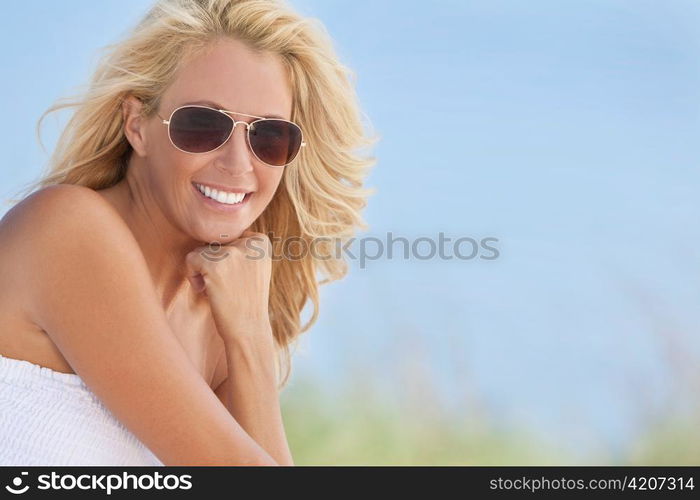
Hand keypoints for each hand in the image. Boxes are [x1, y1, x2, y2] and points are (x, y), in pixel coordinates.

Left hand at [185, 230, 273, 344]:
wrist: (248, 329)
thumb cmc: (246, 300)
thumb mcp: (254, 266)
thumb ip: (242, 247)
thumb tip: (211, 227)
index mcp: (261, 241)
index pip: (229, 235)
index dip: (226, 258)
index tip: (236, 277)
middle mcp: (250, 243)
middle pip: (214, 241)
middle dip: (214, 263)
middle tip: (227, 285)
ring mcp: (233, 253)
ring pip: (201, 249)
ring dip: (203, 270)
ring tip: (218, 288)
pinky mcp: (215, 264)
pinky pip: (191, 259)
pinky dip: (193, 276)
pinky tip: (207, 290)